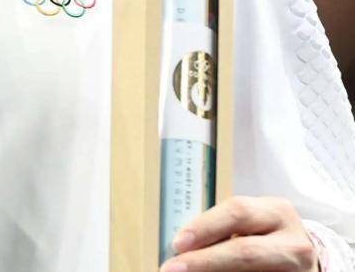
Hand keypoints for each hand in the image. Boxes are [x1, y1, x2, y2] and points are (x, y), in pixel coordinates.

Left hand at [159, 196, 318, 271]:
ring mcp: (300, 271)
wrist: (305, 262)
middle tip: (172, 268)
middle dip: (204, 261)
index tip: (177, 243)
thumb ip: (225, 229)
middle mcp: (293, 242)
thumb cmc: (268, 238)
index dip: (204, 227)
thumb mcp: (254, 223)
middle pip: (245, 251)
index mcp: (277, 212)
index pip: (236, 212)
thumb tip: (181, 245)